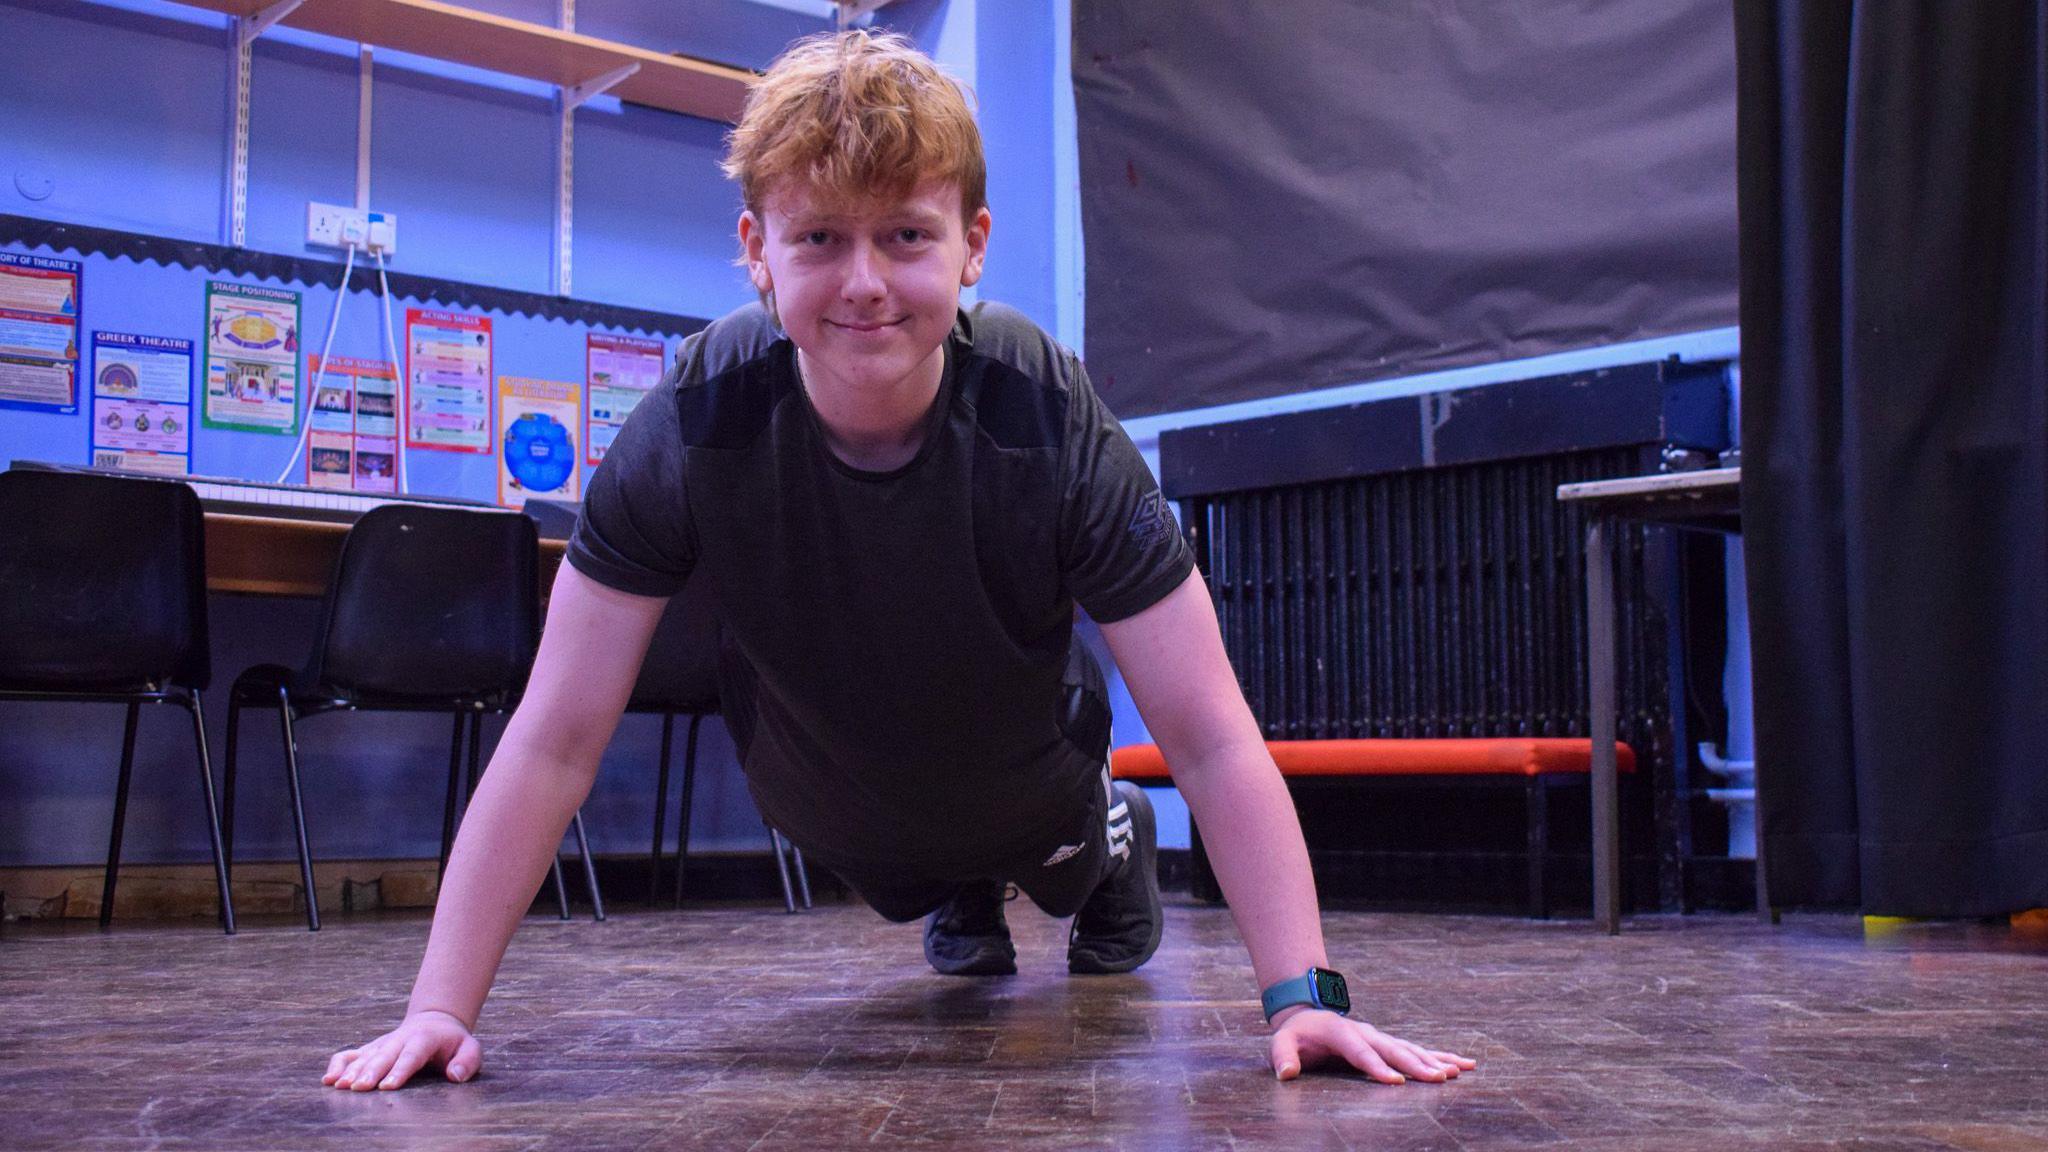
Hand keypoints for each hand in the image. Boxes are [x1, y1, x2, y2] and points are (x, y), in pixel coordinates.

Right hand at [323, 1009, 481, 1090]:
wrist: (435, 1022)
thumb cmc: (454, 1042)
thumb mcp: (470, 1048)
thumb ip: (467, 1062)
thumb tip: (455, 1076)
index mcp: (424, 1038)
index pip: (411, 1055)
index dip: (400, 1070)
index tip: (388, 1086)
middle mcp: (399, 1039)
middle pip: (384, 1056)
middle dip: (371, 1072)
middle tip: (361, 1088)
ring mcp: (382, 1043)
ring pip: (364, 1056)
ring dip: (352, 1071)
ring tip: (341, 1086)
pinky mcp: (370, 1048)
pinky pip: (350, 1054)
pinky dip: (338, 1065)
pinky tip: (329, 1080)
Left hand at [1268, 1009, 1475, 1083]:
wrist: (1308, 1014)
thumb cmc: (1296, 1034)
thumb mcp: (1281, 1042)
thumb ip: (1282, 1057)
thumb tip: (1286, 1074)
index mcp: (1342, 1032)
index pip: (1361, 1053)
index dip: (1377, 1067)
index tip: (1395, 1082)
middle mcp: (1366, 1032)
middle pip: (1394, 1050)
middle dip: (1416, 1065)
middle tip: (1438, 1078)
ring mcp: (1380, 1037)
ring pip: (1411, 1049)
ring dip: (1435, 1060)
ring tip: (1458, 1071)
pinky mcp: (1389, 1044)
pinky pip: (1418, 1050)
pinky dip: (1441, 1056)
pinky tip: (1463, 1065)